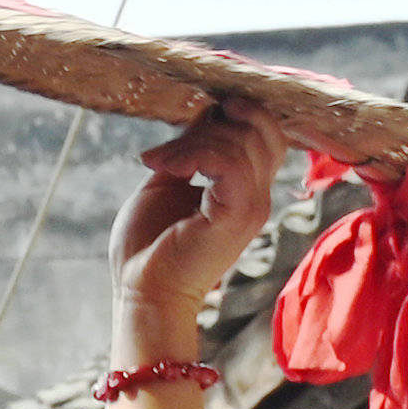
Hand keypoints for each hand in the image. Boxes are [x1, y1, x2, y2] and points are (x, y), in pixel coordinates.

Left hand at [117, 107, 286, 361]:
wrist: (143, 296)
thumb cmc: (147, 248)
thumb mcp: (166, 183)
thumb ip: (190, 149)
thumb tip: (207, 112)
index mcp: (245, 188)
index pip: (264, 132)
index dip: (235, 113)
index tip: (195, 119)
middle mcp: (257, 196)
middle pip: (261, 129)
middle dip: (215, 122)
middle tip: (172, 147)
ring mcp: (252, 205)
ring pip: (243, 141)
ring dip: (194, 141)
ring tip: (159, 163)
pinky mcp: (237, 214)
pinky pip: (229, 161)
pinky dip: (194, 154)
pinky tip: (166, 168)